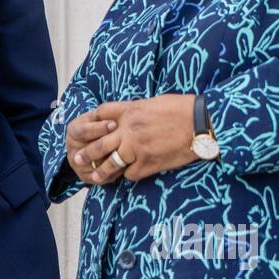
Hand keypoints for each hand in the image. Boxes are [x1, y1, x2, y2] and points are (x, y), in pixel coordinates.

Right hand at [64, 107, 118, 182]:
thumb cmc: (98, 126)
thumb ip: (103, 114)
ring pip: (94, 165)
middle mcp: (72, 149)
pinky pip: (98, 177)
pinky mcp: (84, 176)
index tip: (114, 124)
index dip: (98, 128)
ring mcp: (77, 164)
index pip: (83, 131)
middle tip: (122, 142)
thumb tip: (114, 113)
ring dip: (110, 162)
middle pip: (88, 150)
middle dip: (106, 147)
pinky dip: (112, 174)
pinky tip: (124, 168)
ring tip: (127, 156)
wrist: (92, 142)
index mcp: (73, 131)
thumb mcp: (97, 117)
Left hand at [73, 94, 199, 183]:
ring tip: (94, 176)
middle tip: (78, 158)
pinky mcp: (148, 163)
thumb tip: (128, 116)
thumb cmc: (181, 109)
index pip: (101, 114)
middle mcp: (129, 129)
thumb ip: (136, 110)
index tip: (88, 130)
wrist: (200, 123)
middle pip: (99, 142)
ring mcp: (137, 147)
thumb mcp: (153, 102)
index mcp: (130, 110)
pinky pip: (131, 173)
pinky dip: (129, 175)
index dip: (92, 123)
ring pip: (111, 162)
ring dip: (102, 170)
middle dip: (88, 152)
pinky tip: (131, 174)